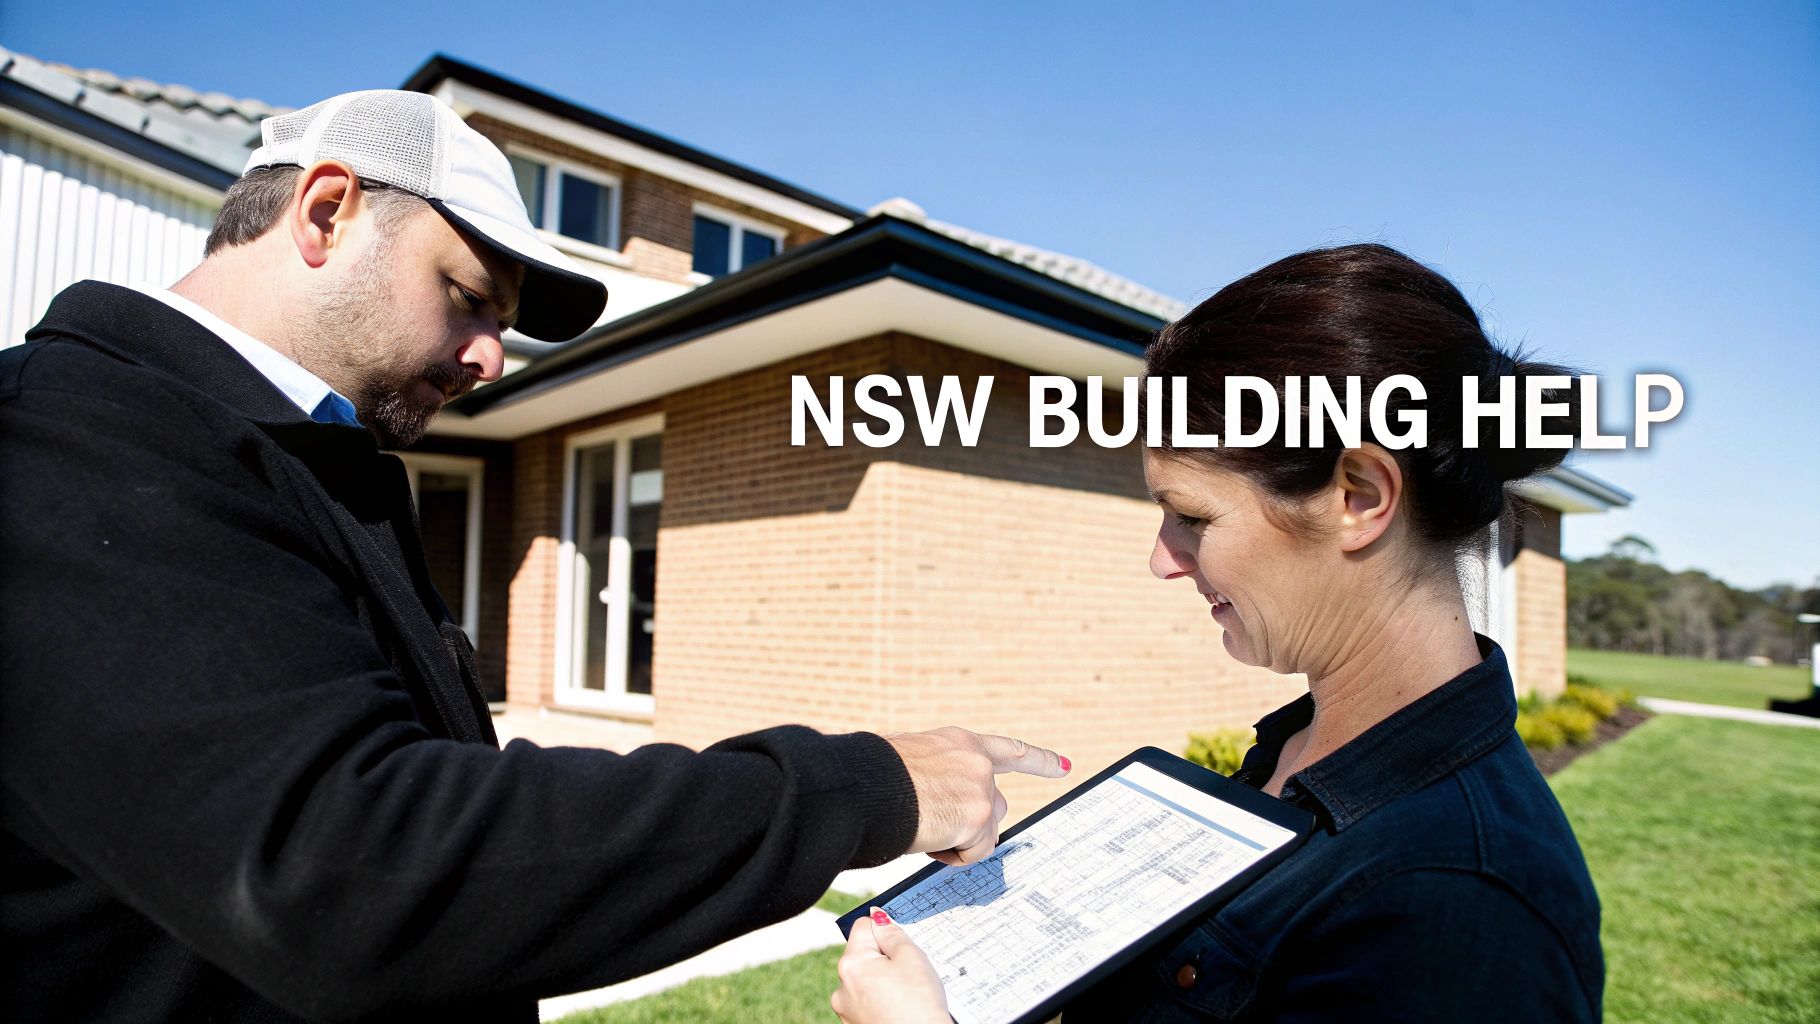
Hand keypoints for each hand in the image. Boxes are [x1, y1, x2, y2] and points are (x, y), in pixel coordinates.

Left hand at [832, 908, 948, 1023]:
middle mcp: (842, 987)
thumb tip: (878, 917)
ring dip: (885, 981)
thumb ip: (892, 933)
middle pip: (864, 956)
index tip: (901, 941)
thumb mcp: (912, 958)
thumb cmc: (919, 1006)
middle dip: (886, 959)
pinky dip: (883, 1001)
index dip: (885, 929)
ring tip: (908, 995)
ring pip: (867, 981)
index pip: (863, 926)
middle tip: (911, 973)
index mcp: (851, 965)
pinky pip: (869, 1002)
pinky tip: (902, 1009)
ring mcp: (847, 1010)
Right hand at [886, 727, 1068, 865]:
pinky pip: (974, 853)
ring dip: (958, 841)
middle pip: (996, 808)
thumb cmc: (872, 777)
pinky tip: (929, 839)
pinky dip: (952, 856)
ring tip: (924, 827)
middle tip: (935, 826)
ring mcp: (980, 788)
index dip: (1038, 760)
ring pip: (985, 833)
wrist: (867, 786)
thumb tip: (934, 800)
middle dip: (972, 826)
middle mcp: (977, 762)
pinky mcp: (978, 816)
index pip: (1009, 750)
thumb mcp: (911, 759)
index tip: (1064, 766)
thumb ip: (937, 773)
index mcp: (959, 742)